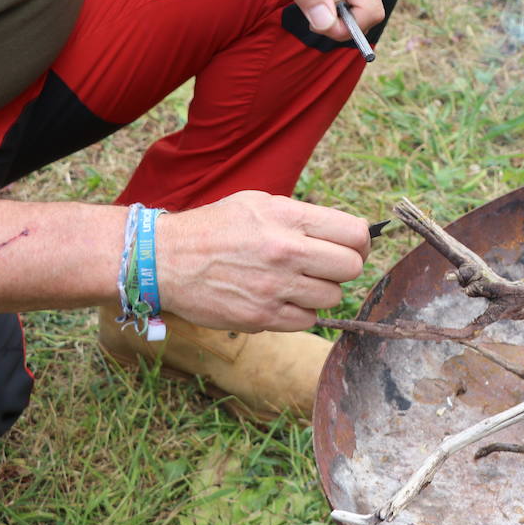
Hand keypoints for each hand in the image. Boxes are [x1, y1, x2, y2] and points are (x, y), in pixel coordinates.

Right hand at [154, 191, 371, 332]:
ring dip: (321, 292)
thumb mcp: (259, 203)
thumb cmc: (215, 227)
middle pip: (352, 268)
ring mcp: (275, 288)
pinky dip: (300, 313)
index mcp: (288, 218)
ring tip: (297, 282)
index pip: (355, 233)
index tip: (352, 247)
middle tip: (327, 267)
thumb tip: (346, 234)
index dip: (361, 242)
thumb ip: (303, 217)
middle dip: (344, 268)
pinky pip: (307, 321)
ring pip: (333, 297)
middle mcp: (286, 252)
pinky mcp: (262, 317)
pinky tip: (280, 299)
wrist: (163, 259)